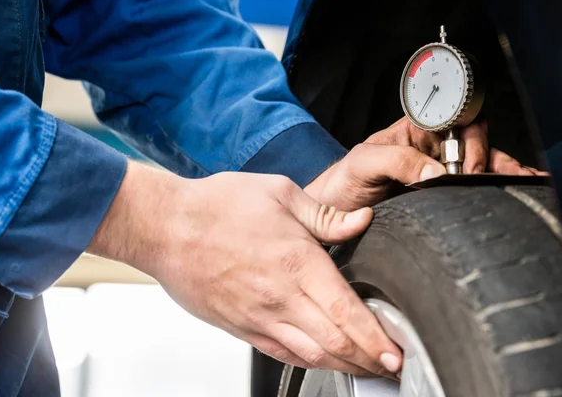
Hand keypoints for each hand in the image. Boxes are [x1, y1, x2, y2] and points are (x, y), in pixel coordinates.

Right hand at [88, 162, 402, 375]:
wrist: (165, 226)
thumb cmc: (217, 206)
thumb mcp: (279, 193)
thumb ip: (326, 215)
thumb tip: (362, 220)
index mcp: (297, 261)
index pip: (348, 311)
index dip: (377, 338)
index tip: (396, 353)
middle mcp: (280, 296)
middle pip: (335, 342)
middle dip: (369, 360)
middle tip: (391, 367)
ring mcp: (258, 317)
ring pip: (311, 355)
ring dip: (343, 366)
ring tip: (365, 369)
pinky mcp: (240, 326)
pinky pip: (281, 353)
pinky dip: (308, 362)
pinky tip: (322, 361)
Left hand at [306, 117, 547, 210]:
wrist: (333, 214)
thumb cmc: (344, 182)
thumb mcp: (365, 162)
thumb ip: (397, 160)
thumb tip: (437, 172)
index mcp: (417, 131)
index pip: (456, 122)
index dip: (468, 140)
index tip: (466, 167)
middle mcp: (432, 150)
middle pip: (475, 144)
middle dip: (489, 159)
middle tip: (484, 180)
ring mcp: (439, 173)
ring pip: (480, 166)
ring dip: (504, 172)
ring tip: (526, 182)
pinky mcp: (441, 197)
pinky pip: (473, 190)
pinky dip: (497, 188)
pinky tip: (518, 190)